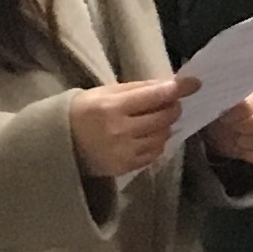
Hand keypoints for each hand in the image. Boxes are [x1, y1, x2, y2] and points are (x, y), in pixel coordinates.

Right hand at [71, 76, 191, 179]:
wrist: (57, 145)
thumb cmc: (81, 112)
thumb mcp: (103, 92)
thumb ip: (136, 89)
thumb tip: (167, 85)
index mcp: (112, 107)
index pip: (155, 96)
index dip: (178, 89)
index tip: (195, 83)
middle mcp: (120, 131)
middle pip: (164, 117)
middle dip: (172, 108)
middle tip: (170, 103)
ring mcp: (124, 152)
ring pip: (162, 136)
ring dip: (165, 126)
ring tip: (153, 120)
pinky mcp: (126, 168)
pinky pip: (154, 154)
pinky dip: (157, 143)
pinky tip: (147, 136)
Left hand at [201, 86, 252, 167]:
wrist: (224, 129)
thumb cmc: (222, 111)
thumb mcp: (218, 101)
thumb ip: (220, 97)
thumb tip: (207, 93)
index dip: (237, 112)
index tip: (223, 117)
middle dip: (240, 128)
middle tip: (229, 128)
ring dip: (246, 142)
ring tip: (235, 139)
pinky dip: (251, 155)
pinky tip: (241, 149)